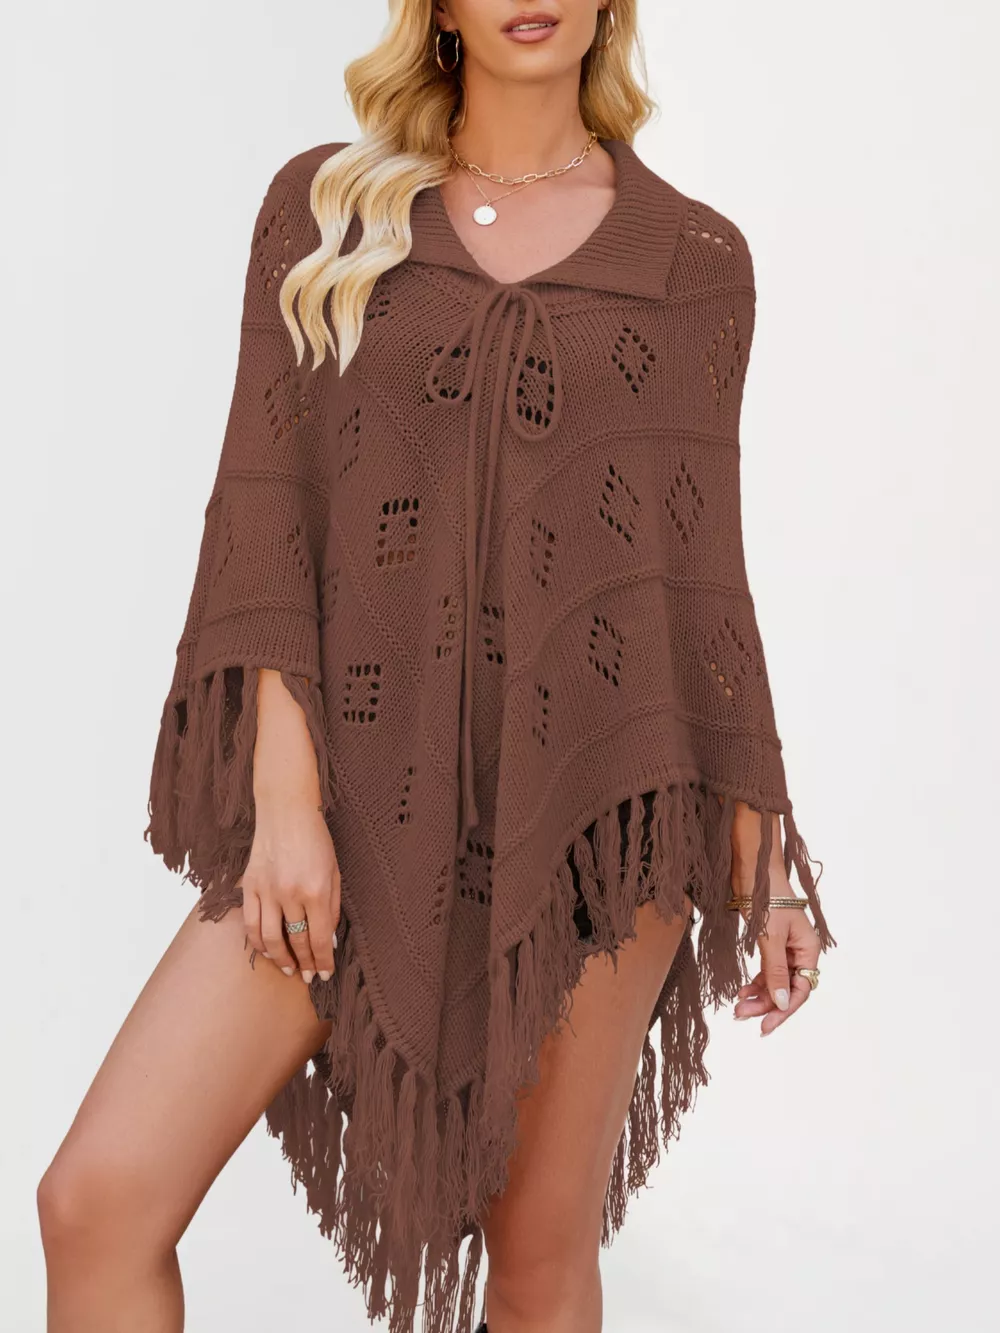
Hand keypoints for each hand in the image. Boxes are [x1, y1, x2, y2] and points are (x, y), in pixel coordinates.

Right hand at [239, 668, 340, 983]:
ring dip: (280, 960)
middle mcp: (290, 894)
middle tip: (309, 978)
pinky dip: (257, 943)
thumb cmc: (317, 839)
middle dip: (305, 964)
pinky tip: (267, 952)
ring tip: (290, 970)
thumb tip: (330, 941)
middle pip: (296, 942)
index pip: (320, 940)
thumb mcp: (335, 872)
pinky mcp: (249, 885)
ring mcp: (266, 891)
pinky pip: (249, 924)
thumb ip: (333, 907)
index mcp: (317, 890)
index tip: (325, 975)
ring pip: (269, 939)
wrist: (286, 809)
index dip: (323, 962)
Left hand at [729, 805, 820, 1035]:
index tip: (765, 1026)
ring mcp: (784, 946)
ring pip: (775, 980)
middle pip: (787, 988)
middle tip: (741, 1016)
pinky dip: (755, 981)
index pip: (801, 989)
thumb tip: (783, 1004)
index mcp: (808, 948)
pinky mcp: (769, 941)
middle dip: (767, 1004)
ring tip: (737, 1007)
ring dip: (759, 995)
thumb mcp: (770, 937)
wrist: (752, 867)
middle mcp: (800, 950)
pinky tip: (741, 991)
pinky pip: (766, 969)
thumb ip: (776, 972)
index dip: (784, 1010)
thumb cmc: (766, 897)